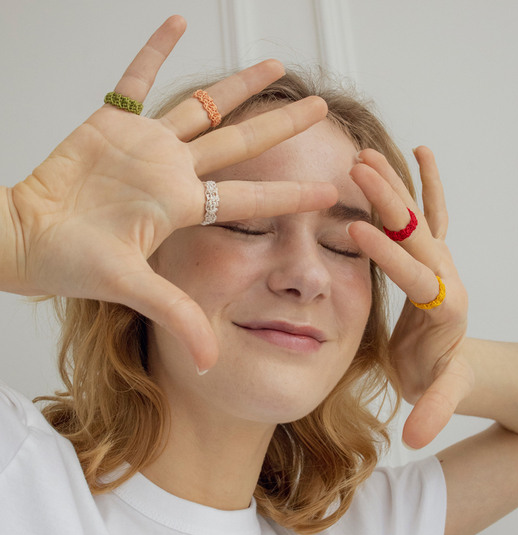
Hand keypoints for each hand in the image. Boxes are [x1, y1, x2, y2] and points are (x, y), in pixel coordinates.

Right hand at [5, 16, 335, 370]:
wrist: (28, 237)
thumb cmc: (73, 262)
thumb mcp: (132, 288)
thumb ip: (177, 316)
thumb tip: (209, 363)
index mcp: (182, 206)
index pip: (251, 195)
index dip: (292, 191)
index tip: (332, 187)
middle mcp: (172, 173)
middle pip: (240, 141)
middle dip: (282, 124)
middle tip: (322, 109)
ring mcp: (145, 146)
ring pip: (201, 106)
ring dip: (237, 84)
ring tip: (274, 63)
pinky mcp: (111, 122)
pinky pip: (136, 79)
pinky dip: (155, 50)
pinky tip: (178, 22)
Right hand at [348, 147, 473, 447]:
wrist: (453, 362)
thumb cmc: (437, 374)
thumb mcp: (438, 392)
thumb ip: (434, 408)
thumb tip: (418, 437)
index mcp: (445, 309)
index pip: (415, 276)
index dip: (387, 254)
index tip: (355, 229)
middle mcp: (448, 276)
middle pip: (418, 235)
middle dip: (387, 203)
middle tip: (355, 172)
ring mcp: (443, 261)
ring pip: (421, 216)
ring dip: (394, 186)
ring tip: (364, 157)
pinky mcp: (436, 254)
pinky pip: (436, 212)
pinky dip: (429, 183)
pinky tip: (420, 150)